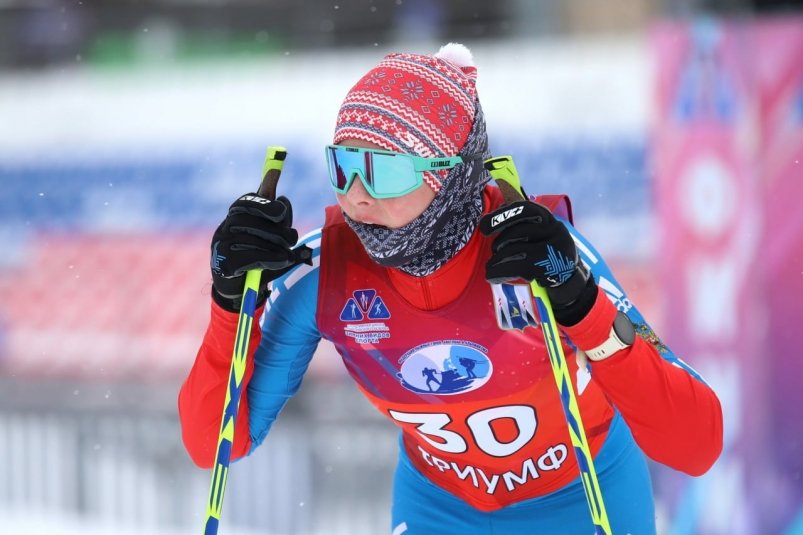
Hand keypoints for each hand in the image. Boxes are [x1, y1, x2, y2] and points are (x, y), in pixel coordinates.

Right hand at [210, 194, 310, 310]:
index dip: (265, 204)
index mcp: (234, 218)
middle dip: (277, 229)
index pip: (247, 201)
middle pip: (251, 219)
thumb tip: (284, 201)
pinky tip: (282, 261)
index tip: (281, 212)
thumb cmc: (258, 262)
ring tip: (288, 255)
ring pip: (251, 238)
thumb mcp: (273, 242)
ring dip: (276, 246)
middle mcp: (224, 229)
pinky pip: (251, 257)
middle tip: (292, 239)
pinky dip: (271, 259)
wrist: (239, 291)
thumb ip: (282, 226)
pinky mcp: (225, 264)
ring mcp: (221, 246)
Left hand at [479, 200, 595, 324]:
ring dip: (497, 259)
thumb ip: (522, 223)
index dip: (503, 214)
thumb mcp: (540, 234)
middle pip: (519, 230)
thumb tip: (493, 215)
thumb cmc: (547, 253)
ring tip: (491, 265)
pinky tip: (492, 276)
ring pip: (514, 249)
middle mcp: (553, 231)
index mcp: (548, 220)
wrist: (569, 279)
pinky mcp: (546, 268)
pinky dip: (498, 272)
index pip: (526, 209)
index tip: (485, 224)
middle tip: (491, 245)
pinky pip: (515, 267)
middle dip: (499, 238)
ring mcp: (551, 249)